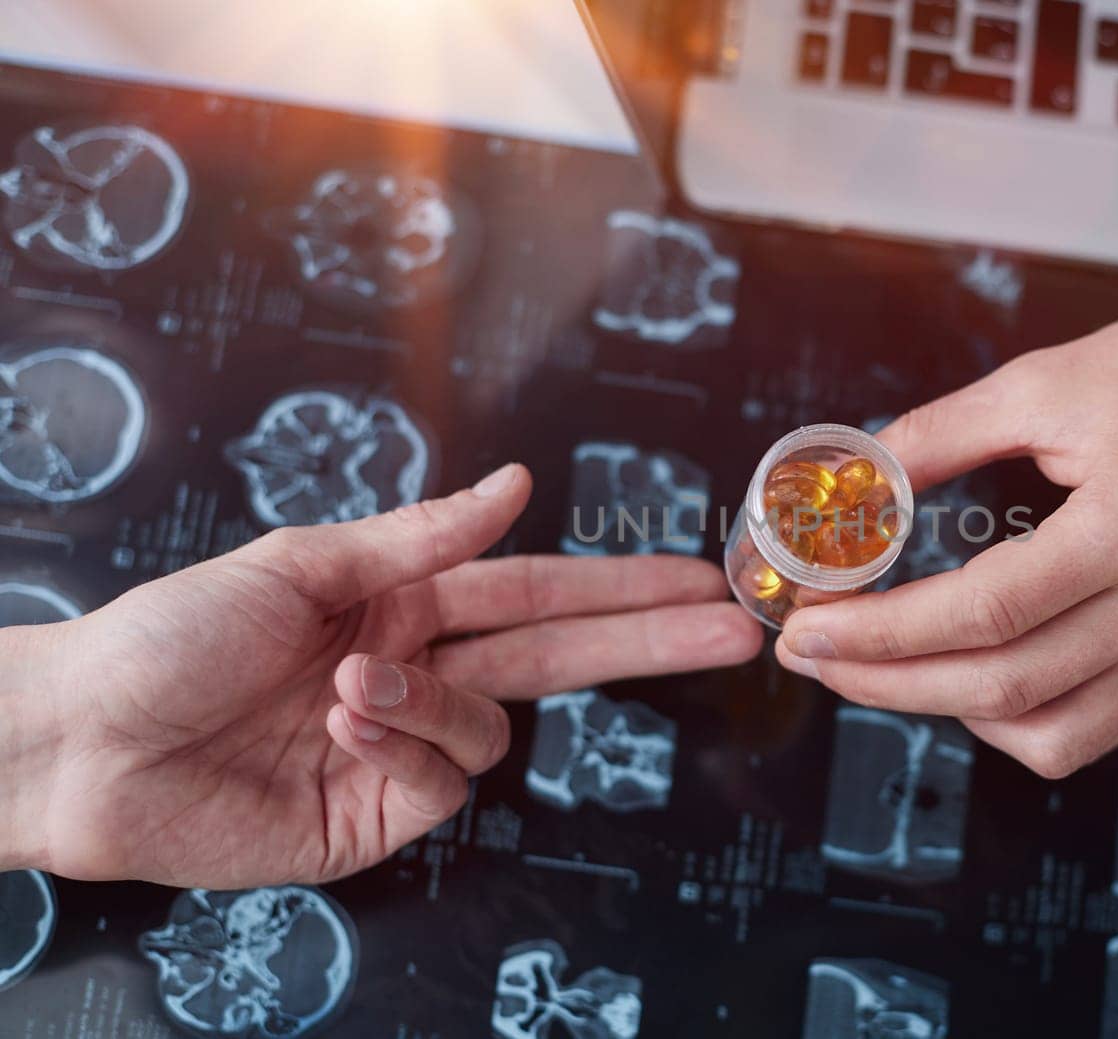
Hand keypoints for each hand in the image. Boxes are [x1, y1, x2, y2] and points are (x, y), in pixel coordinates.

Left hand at [5, 465, 761, 885]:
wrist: (83, 746)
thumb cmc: (167, 639)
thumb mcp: (296, 564)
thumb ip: (421, 537)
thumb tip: (515, 485)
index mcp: (400, 602)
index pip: (538, 591)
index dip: (621, 585)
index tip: (698, 579)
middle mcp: (415, 670)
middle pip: (558, 657)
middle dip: (644, 640)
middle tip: (728, 629)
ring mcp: (403, 747)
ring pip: (494, 726)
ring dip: (436, 701)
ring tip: (350, 689)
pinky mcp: (380, 814)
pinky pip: (445, 781)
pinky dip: (404, 747)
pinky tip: (339, 727)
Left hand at [775, 294, 1117, 776]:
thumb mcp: (1050, 379)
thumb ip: (940, 435)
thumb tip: (854, 481)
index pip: (983, 612)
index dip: (880, 630)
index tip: (810, 627)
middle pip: (1002, 687)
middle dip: (885, 680)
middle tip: (815, 655)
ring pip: (1045, 733)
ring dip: (943, 713)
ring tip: (880, 669)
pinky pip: (1091, 729)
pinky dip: (1015, 721)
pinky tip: (969, 677)